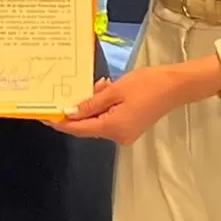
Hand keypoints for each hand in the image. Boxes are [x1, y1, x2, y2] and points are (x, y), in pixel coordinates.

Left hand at [49, 59, 220, 144]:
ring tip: (98, 85)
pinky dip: (103, 105)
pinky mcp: (129, 126)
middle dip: (77, 109)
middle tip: (66, 93)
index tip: (44, 115)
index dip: (60, 122)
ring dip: (92, 104)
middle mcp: (118, 136)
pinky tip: (105, 89)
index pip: (78, 128)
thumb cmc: (148, 85)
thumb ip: (90, 103)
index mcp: (113, 128)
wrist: (176, 86)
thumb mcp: (115, 90)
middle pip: (87, 126)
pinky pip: (108, 118)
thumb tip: (70, 112)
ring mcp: (125, 133)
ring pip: (97, 120)